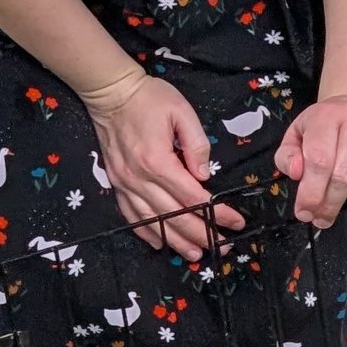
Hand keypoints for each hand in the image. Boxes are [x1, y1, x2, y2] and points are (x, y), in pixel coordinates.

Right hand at [82, 71, 244, 261]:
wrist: (110, 92)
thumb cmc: (149, 98)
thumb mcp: (181, 112)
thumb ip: (197, 145)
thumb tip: (204, 175)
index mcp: (158, 161)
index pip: (193, 197)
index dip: (217, 213)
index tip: (236, 222)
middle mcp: (139, 178)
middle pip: (174, 216)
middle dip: (201, 235)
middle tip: (222, 247)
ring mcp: (125, 183)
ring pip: (153, 222)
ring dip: (176, 241)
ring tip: (196, 254)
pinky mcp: (117, 184)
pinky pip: (131, 216)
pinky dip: (147, 232)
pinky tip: (161, 243)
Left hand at [276, 98, 346, 229]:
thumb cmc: (325, 128)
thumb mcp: (297, 137)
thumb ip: (288, 157)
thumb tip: (298, 173)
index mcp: (325, 116)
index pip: (319, 161)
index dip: (312, 192)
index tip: (305, 213)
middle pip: (344, 172)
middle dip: (331, 202)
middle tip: (322, 218)